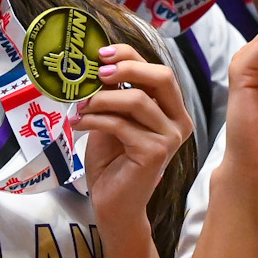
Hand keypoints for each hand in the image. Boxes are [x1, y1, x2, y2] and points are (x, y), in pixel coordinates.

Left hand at [78, 44, 193, 227]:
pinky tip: (78, 124)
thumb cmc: (113, 162)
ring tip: (79, 107)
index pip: (159, 72)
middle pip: (162, 77)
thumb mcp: (115, 119)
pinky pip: (121, 124)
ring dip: (101, 100)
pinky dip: (95, 120)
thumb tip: (98, 66)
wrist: (113, 203)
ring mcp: (170, 137)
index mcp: (172, 110)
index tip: (101, 53)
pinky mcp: (156, 152)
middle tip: (96, 72)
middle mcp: (179, 122)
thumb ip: (115, 96)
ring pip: (137, 100)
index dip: (131, 56)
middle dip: (126, 68)